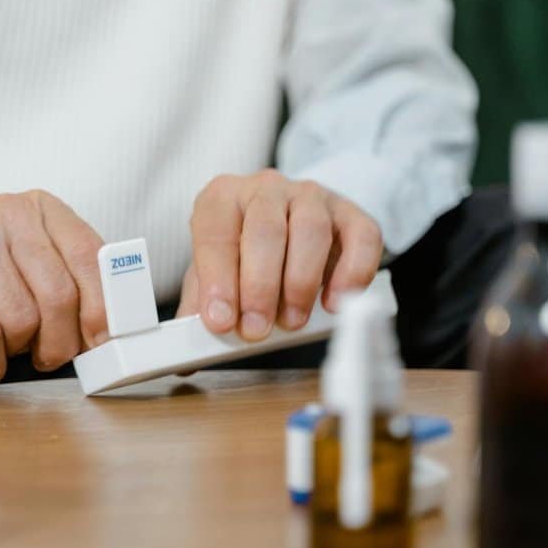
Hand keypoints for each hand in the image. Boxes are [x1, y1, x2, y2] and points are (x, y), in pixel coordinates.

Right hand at [0, 190, 106, 386]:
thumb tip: (113, 333)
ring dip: (11, 353)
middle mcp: (4, 211)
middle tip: (42, 357)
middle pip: (57, 296)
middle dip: (56, 343)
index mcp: (39, 208)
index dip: (103, 310)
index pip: (89, 258)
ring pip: (17, 320)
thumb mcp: (26, 272)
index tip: (103, 345)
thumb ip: (70, 288)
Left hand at [178, 170, 382, 339]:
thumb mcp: (213, 273)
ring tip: (292, 321)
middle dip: (260, 287)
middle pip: (265, 231)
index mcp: (222, 198)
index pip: (215, 232)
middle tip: (256, 330)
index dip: (217, 278)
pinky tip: (335, 303)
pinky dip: (351, 274)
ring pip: (311, 231)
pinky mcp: (351, 214)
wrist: (289, 223)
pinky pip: (361, 238)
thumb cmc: (244, 253)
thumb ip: (201, 307)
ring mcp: (312, 196)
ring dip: (301, 283)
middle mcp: (266, 189)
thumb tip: (186, 359)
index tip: (221, 321)